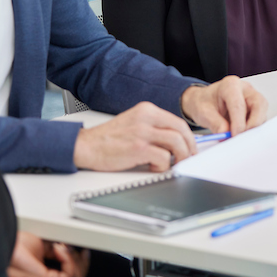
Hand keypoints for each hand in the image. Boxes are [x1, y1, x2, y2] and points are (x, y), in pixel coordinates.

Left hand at [11, 231, 89, 276]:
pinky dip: (68, 260)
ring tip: (66, 249)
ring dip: (77, 263)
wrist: (5, 243)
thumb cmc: (16, 246)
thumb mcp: (42, 244)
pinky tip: (59, 249)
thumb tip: (68, 245)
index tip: (81, 251)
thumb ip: (56, 249)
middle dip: (82, 265)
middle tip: (79, 250)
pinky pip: (68, 276)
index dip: (80, 265)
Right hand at [73, 101, 195, 170]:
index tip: (190, 147)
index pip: (178, 121)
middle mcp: (146, 117)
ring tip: (171, 164)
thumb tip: (175, 142)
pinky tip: (154, 166)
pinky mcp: (138, 148)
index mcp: (146, 110)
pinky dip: (164, 165)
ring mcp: (142, 132)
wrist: (86, 146)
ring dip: (180, 156)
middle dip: (189, 146)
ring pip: (177, 142)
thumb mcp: (134, 124)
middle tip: (187, 158)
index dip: (188, 137)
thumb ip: (153, 128)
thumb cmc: (109, 139)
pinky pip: (164, 157)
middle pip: (181, 130)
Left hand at [180, 76, 268, 134]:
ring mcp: (252, 98)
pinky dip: (253, 129)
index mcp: (230, 85)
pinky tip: (242, 134)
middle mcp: (245, 89)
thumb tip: (226, 134)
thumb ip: (215, 123)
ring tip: (239, 137)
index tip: (234, 136)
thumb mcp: (203, 112)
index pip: (239, 104)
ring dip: (254, 127)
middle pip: (259, 104)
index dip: (238, 122)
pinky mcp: (255, 108)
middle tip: (242, 137)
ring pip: (262, 112)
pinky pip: (260, 119)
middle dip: (253, 123)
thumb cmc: (203, 102)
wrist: (203, 101)